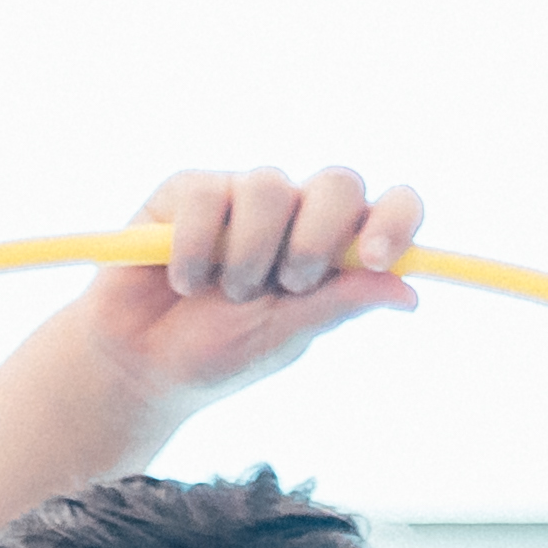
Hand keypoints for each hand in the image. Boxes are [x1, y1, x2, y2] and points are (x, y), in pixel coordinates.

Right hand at [76, 165, 425, 419]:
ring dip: (250, 253)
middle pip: (339, 182)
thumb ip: (337, 305)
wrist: (138, 365)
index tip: (379, 255)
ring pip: (271, 186)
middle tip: (290, 284)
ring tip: (225, 293)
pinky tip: (183, 280)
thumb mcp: (283, 337)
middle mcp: (295, 215)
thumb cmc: (216, 354)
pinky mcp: (190, 191)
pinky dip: (195, 248)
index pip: (388, 208)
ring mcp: (244, 198)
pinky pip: (208, 196)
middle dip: (318, 236)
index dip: (397, 219)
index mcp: (333, 250)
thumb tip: (408, 292)